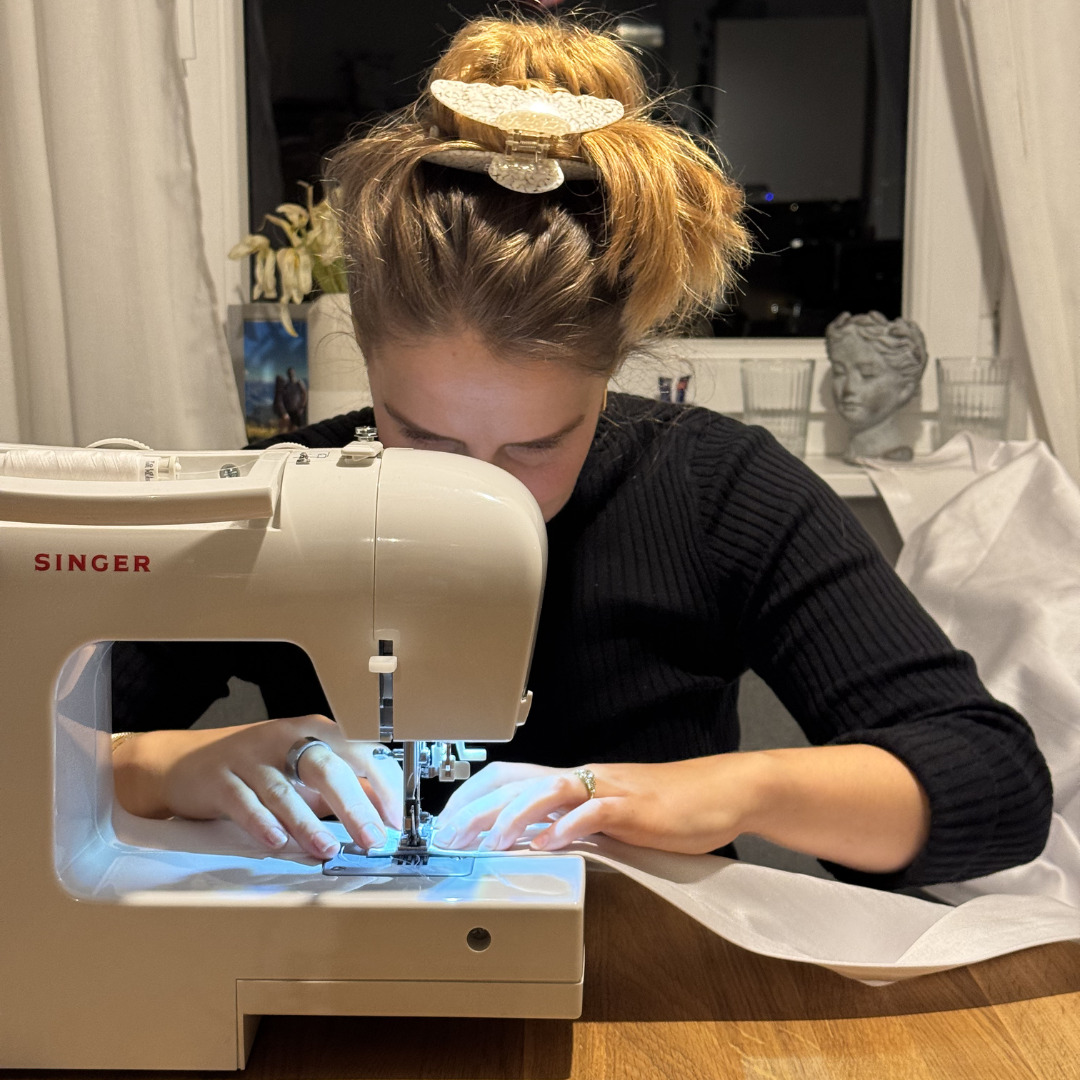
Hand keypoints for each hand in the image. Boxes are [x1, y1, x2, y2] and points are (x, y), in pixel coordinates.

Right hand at [115, 716, 402, 859]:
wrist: (182, 761)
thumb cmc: (250, 766)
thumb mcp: (299, 770)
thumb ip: (337, 785)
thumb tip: (379, 804)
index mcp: (310, 731)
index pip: (356, 752)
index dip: (379, 785)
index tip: (393, 818)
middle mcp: (283, 738)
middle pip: (325, 767)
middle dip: (352, 805)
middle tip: (371, 837)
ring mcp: (248, 757)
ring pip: (284, 789)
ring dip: (307, 822)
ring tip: (327, 848)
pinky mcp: (219, 778)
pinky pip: (243, 801)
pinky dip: (260, 823)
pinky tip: (275, 841)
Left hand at [433, 756, 763, 854]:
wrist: (722, 792)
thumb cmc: (669, 808)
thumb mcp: (609, 816)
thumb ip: (575, 824)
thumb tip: (536, 842)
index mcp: (576, 780)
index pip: (512, 778)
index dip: (475, 797)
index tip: (449, 823)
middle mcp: (586, 779)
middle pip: (519, 783)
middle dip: (478, 809)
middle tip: (450, 836)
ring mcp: (609, 790)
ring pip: (549, 790)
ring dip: (514, 815)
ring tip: (490, 840)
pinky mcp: (634, 809)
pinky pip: (594, 813)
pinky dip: (568, 827)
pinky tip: (549, 844)